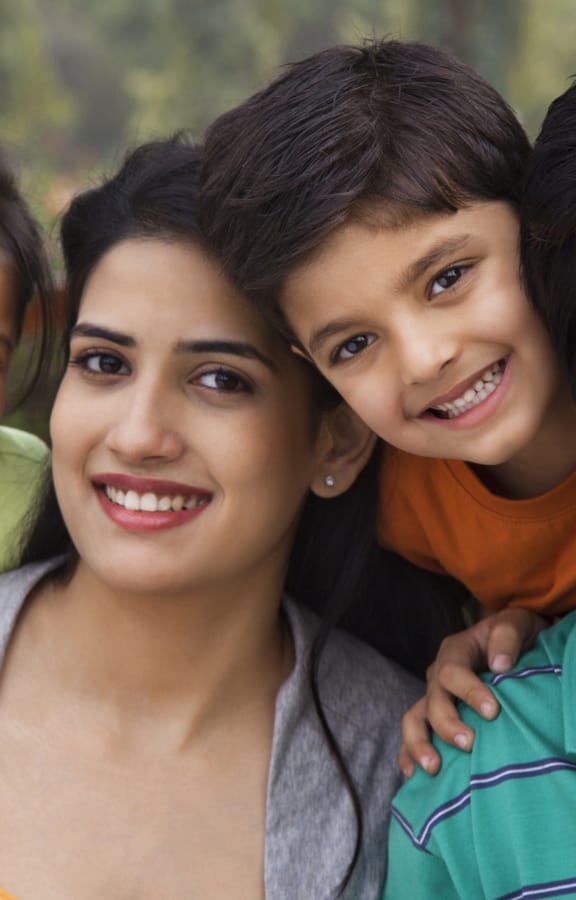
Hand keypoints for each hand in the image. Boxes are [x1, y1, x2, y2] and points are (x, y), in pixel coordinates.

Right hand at [398, 608, 546, 776]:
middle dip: (446, 724)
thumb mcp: (515, 624)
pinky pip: (415, 735)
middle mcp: (438, 676)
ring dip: (419, 744)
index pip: (452, 671)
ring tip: (433, 768)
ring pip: (414, 720)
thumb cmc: (513, 636)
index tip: (492, 712)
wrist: (509, 644)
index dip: (469, 692)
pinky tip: (415, 776)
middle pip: (432, 700)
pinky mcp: (434, 717)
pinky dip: (409, 755)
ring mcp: (433, 697)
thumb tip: (500, 664)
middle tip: (468, 744)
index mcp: (454, 651)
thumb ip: (506, 637)